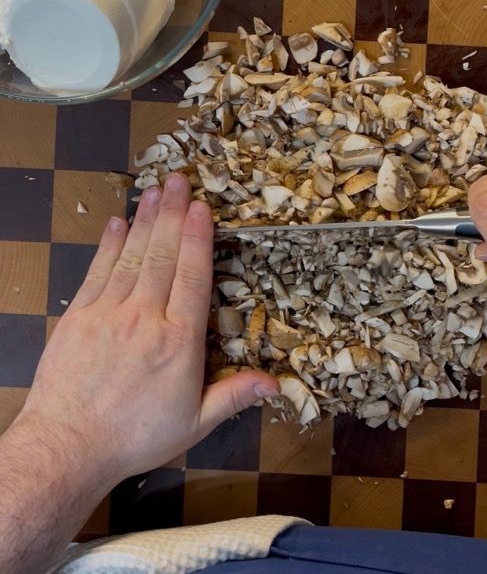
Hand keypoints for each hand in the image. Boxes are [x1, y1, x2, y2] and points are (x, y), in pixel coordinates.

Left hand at [16, 173, 278, 483]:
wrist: (67, 448)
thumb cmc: (135, 436)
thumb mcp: (195, 423)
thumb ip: (234, 395)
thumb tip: (276, 384)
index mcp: (178, 341)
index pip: (192, 277)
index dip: (198, 239)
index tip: (202, 209)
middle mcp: (145, 318)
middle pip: (162, 256)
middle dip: (172, 215)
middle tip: (179, 180)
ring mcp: (108, 313)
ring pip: (132, 256)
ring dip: (144, 220)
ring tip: (155, 190)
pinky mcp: (78, 316)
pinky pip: (97, 272)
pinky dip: (108, 244)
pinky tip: (116, 223)